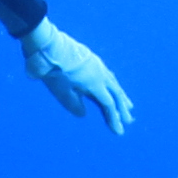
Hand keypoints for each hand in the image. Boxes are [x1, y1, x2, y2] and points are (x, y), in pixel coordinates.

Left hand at [22, 17, 132, 133]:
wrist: (48, 46)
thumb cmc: (54, 71)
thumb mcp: (61, 92)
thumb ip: (74, 104)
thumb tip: (83, 113)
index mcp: (95, 83)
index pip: (108, 104)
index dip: (114, 118)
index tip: (119, 131)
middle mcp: (100, 74)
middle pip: (115, 94)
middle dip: (122, 108)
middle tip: (129, 120)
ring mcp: (97, 65)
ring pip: (113, 83)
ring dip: (120, 95)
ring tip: (128, 105)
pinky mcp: (92, 60)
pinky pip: (107, 74)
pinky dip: (113, 84)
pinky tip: (113, 85)